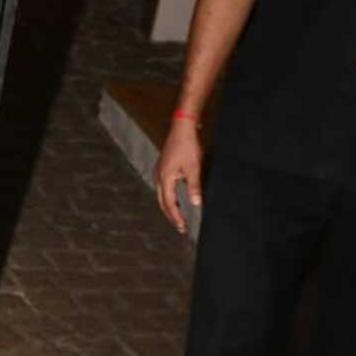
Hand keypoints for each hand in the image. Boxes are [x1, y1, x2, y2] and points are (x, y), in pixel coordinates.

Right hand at [155, 114, 202, 234]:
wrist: (181, 128)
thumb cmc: (188, 146)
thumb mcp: (194, 168)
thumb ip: (194, 187)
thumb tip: (196, 204)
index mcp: (165, 178)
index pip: (169, 203)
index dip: (176, 217)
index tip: (183, 227)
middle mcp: (159, 176)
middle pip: (162, 202)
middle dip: (171, 215)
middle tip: (180, 226)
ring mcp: (159, 172)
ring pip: (161, 195)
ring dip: (169, 206)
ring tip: (179, 216)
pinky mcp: (162, 168)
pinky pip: (163, 187)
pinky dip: (169, 197)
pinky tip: (176, 198)